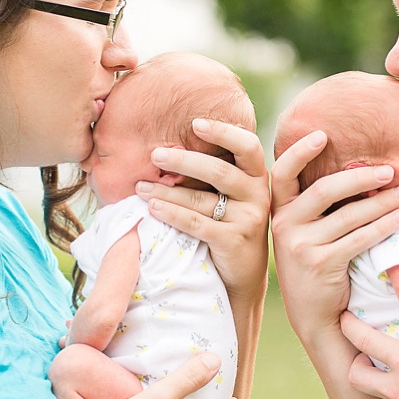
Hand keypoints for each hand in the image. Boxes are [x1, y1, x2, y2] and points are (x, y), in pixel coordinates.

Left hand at [134, 120, 269, 302]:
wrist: (242, 275)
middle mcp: (257, 194)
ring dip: (167, 191)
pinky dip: (172, 213)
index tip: (195, 124)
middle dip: (184, 161)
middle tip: (155, 155)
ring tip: (141, 187)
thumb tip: (170, 150)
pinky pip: (197, 223)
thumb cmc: (229, 226)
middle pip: (219, 170)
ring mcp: (249, 218)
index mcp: (257, 177)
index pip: (247, 146)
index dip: (223, 132)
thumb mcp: (231, 197)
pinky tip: (153, 207)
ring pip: (202, 198)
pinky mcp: (235, 240)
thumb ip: (214, 174)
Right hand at [270, 130, 398, 342]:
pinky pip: (360, 238)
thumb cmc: (317, 268)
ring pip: (349, 215)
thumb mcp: (305, 234)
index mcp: (280, 212)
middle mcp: (285, 226)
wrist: (314, 317)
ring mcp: (301, 246)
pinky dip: (384, 226)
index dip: (300, 151)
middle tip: (390, 171)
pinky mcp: (322, 264)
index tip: (323, 134)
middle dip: (360, 177)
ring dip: (382, 202)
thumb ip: (317, 208)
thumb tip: (359, 173)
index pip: (282, 173)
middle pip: (324, 190)